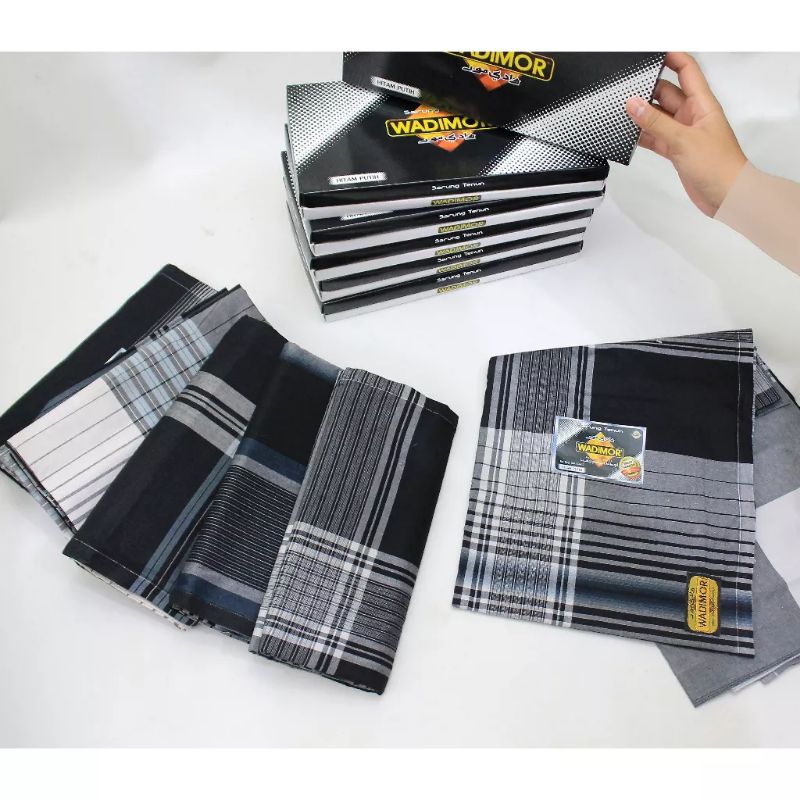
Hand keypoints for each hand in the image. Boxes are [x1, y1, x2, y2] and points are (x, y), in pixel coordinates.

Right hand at [626, 52, 746, 216]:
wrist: (727, 196)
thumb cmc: (719, 166)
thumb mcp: (683, 140)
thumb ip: (656, 122)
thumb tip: (634, 104)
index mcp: (702, 104)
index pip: (687, 71)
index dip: (671, 59)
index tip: (651, 57)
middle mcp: (693, 115)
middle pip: (667, 94)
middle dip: (648, 92)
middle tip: (626, 94)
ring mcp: (684, 133)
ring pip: (659, 117)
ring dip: (643, 117)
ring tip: (623, 115)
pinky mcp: (677, 150)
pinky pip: (656, 137)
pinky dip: (644, 136)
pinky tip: (630, 136)